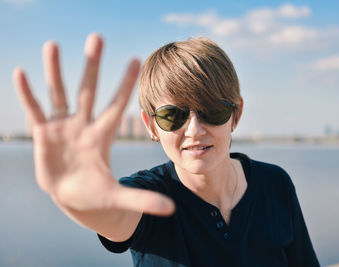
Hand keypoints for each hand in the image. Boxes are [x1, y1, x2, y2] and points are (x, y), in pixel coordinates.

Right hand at [13, 33, 173, 215]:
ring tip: (53, 44)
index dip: (125, 85)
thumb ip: (142, 201)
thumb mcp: (118, 197)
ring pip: (59, 93)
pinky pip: (35, 110)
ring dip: (55, 70)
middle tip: (97, 37)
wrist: (73, 196)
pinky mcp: (43, 134)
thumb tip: (170, 209)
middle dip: (92, 66)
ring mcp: (63, 127)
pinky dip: (27, 94)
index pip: (116, 105)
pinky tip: (21, 73)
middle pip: (88, 90)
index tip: (138, 60)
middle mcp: (83, 125)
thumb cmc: (97, 195)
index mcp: (102, 136)